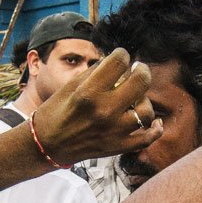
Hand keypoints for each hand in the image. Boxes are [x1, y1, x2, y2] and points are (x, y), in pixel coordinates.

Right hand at [31, 49, 161, 164]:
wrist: (46, 146)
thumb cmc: (55, 112)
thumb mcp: (70, 86)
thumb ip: (95, 72)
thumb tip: (115, 61)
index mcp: (89, 93)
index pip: (118, 63)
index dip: (122, 54)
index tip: (120, 56)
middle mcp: (104, 111)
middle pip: (140, 82)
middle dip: (141, 70)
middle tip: (138, 69)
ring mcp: (114, 132)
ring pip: (146, 111)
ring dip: (144, 100)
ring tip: (136, 98)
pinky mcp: (117, 147)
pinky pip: (147, 138)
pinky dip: (155, 129)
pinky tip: (153, 121)